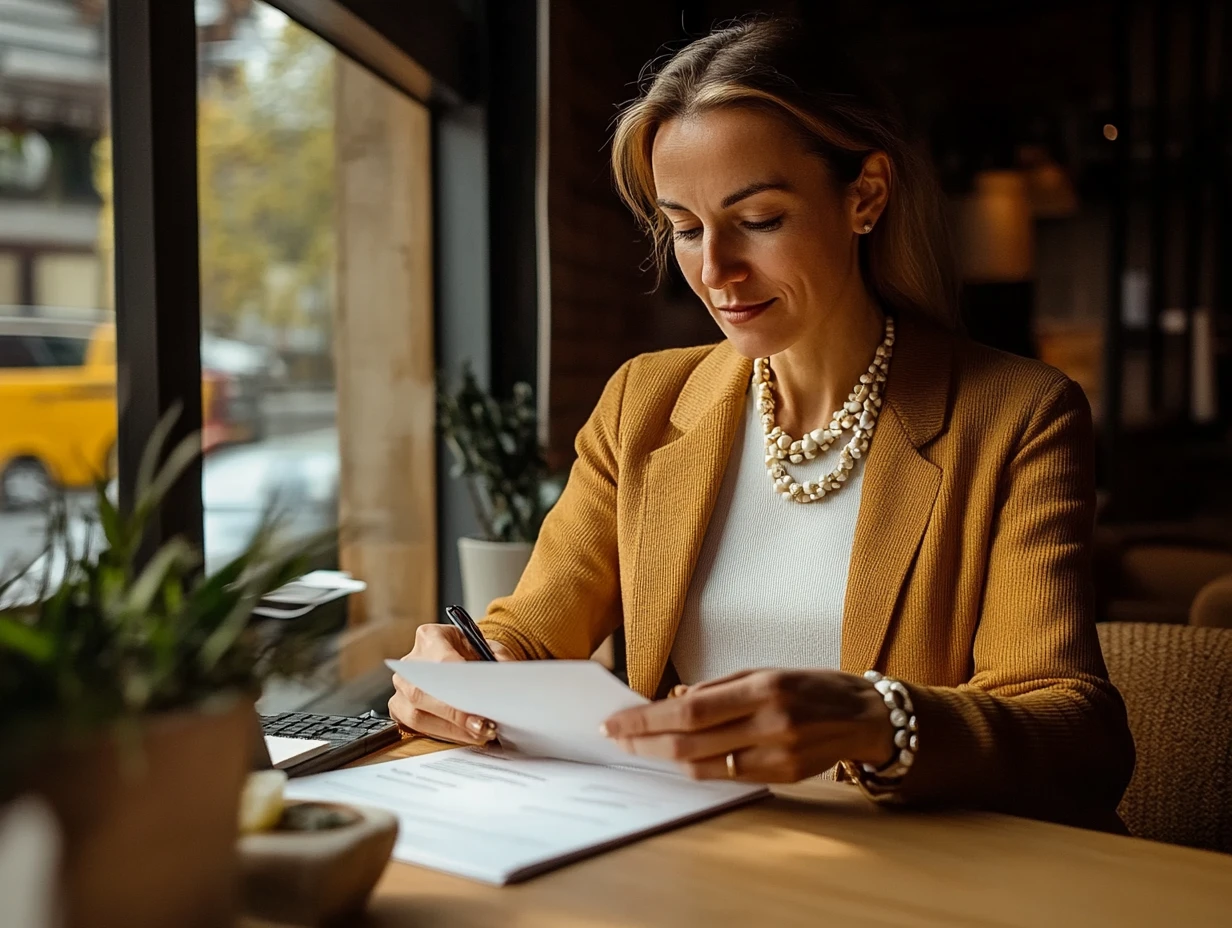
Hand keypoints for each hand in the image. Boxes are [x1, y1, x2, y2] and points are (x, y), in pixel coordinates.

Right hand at [387, 624, 516, 744]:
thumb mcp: (491, 648)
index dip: (460, 685)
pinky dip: (443, 734)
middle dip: (455, 714)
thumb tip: (506, 680)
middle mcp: (409, 661)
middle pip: (423, 692)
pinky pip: (415, 727)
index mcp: (430, 637)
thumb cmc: (474, 653)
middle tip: (482, 726)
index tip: (481, 700)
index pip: (441, 663)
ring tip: (479, 735)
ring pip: (416, 714)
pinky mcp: (400, 708)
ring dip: (450, 729)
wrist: (464, 659)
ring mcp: (401, 686)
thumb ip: (500, 660)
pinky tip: (466, 736)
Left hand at [600, 669, 894, 781]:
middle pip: (689, 741)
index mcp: (763, 688)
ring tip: (639, 746)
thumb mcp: (766, 671)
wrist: (865, 717)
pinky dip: (696, 767)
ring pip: (702, 764)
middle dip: (644, 741)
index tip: (616, 721)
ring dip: (664, 757)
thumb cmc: (812, 687)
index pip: (690, 710)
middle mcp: (770, 723)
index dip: (646, 719)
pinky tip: (678, 757)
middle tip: (615, 737)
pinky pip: (725, 777)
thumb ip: (719, 687)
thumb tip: (673, 700)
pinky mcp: (782, 777)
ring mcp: (777, 755)